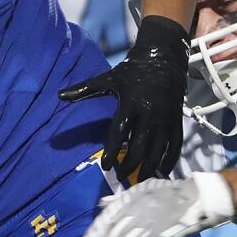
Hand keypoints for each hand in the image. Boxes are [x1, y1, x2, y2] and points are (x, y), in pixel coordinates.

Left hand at [60, 15, 190, 181]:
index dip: (112, 152)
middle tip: (120, 177)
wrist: (164, 57)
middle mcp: (149, 113)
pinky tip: (163, 171)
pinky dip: (170, 160)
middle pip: (139, 148)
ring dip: (149, 168)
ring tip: (139, 179)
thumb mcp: (109, 78)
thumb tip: (59, 95)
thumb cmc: (133, 70)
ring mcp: (165, 118)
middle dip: (129, 166)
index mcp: (131, 104)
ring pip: (158, 150)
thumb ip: (85, 89)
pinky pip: (175, 145)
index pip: (119, 134)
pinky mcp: (177, 120)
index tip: (106, 167)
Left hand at [81, 172, 234, 236]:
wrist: (192, 195)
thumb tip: (101, 204)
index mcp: (128, 200)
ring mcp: (148, 221)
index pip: (106, 218)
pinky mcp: (161, 230)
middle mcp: (134, 210)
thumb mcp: (140, 191)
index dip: (94, 234)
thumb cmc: (165, 194)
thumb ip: (119, 200)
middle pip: (114, 234)